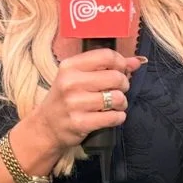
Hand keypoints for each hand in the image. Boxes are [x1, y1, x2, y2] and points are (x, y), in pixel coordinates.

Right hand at [24, 48, 145, 152]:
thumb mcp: (79, 76)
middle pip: (115, 77)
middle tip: (118, 90)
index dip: (121, 62)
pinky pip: (114, 117)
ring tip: (115, 105)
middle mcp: (70, 82)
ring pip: (117, 98)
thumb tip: (136, 61)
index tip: (122, 70)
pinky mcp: (80, 123)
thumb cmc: (66, 98)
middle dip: (124, 84)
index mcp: (70, 66)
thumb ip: (107, 66)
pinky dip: (119, 117)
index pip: (106, 56)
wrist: (46, 126)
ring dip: (122, 103)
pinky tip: (112, 116)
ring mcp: (74, 103)